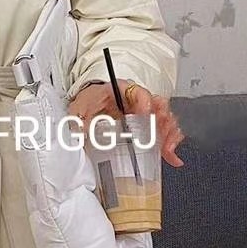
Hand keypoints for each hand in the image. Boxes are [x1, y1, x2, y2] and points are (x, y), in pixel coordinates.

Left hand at [66, 80, 184, 167]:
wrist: (89, 103)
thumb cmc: (87, 102)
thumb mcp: (79, 108)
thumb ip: (78, 120)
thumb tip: (75, 133)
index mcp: (121, 90)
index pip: (138, 92)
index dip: (144, 103)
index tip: (145, 115)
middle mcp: (137, 99)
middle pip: (158, 106)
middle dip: (163, 122)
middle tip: (161, 137)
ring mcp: (144, 111)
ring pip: (165, 119)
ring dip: (169, 135)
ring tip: (167, 150)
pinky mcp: (147, 125)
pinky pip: (164, 132)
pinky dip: (169, 144)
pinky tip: (171, 157)